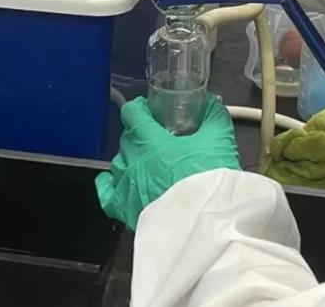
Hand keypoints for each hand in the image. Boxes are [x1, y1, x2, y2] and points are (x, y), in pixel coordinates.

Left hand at [95, 94, 240, 229]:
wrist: (204, 221)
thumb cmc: (208, 177)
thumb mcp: (218, 139)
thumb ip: (213, 116)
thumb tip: (211, 103)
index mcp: (149, 140)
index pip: (132, 113)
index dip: (140, 108)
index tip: (151, 110)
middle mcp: (131, 160)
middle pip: (127, 138)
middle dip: (140, 133)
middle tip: (158, 137)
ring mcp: (125, 185)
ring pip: (118, 163)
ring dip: (130, 159)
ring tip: (148, 163)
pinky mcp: (123, 209)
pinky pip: (107, 192)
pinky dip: (110, 184)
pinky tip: (120, 182)